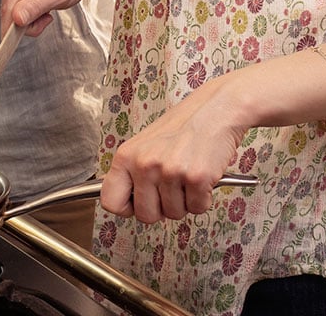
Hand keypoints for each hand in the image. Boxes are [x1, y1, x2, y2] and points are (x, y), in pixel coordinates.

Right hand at [0, 0, 101, 36]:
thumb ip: (36, 7)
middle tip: (48, 17)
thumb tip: (16, 19)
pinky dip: (27, 14)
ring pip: (10, 14)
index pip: (9, 10)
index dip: (14, 30)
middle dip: (27, 24)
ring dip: (28, 20)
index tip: (24, 40)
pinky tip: (40, 5)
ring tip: (46, 8)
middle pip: (8, 14)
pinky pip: (13, 9)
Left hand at [100, 77, 247, 223]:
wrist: (215, 109)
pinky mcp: (196, 178)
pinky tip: (202, 174)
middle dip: (161, 208)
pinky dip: (203, 197)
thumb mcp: (146, 144)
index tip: (139, 201)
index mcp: (126, 156)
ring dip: (185, 200)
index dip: (127, 207)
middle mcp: (145, 164)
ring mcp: (170, 171)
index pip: (110, 200)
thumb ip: (134, 171)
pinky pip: (198, 208)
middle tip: (171, 186)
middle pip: (145, 216)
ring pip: (174, 214)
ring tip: (188, 172)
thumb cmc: (182, 126)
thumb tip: (126, 203)